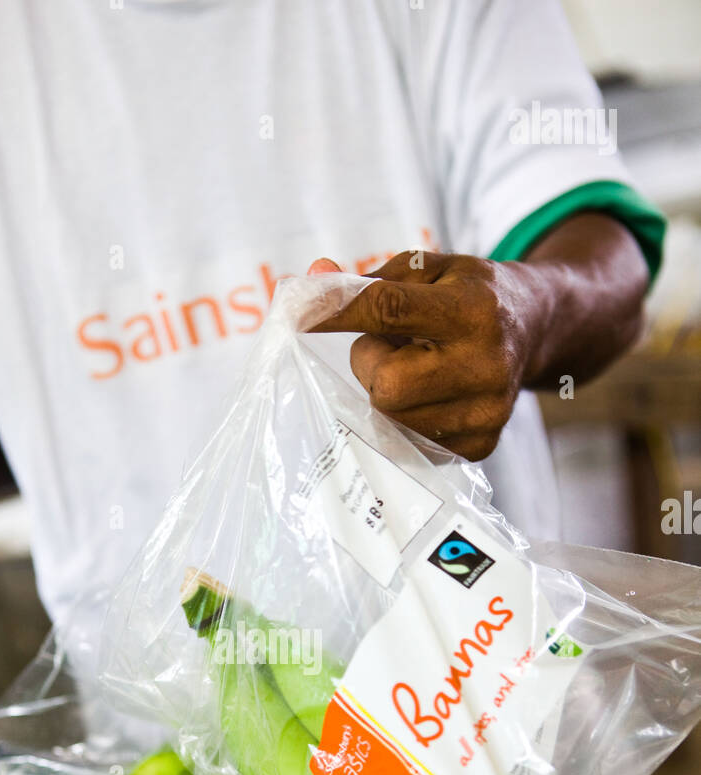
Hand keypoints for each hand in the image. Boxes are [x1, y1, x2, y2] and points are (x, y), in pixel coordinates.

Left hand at [308, 250, 539, 460]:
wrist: (536, 328)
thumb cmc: (469, 294)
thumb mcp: (428, 270)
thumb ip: (367, 280)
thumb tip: (309, 280)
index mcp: (474, 309)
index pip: (389, 309)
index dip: (336, 312)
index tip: (296, 313)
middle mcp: (486, 364)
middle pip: (386, 384)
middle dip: (373, 364)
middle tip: (393, 345)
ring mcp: (486, 412)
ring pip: (391, 417)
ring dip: (387, 391)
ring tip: (418, 366)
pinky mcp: (480, 445)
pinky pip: (409, 441)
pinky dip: (406, 416)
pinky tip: (433, 393)